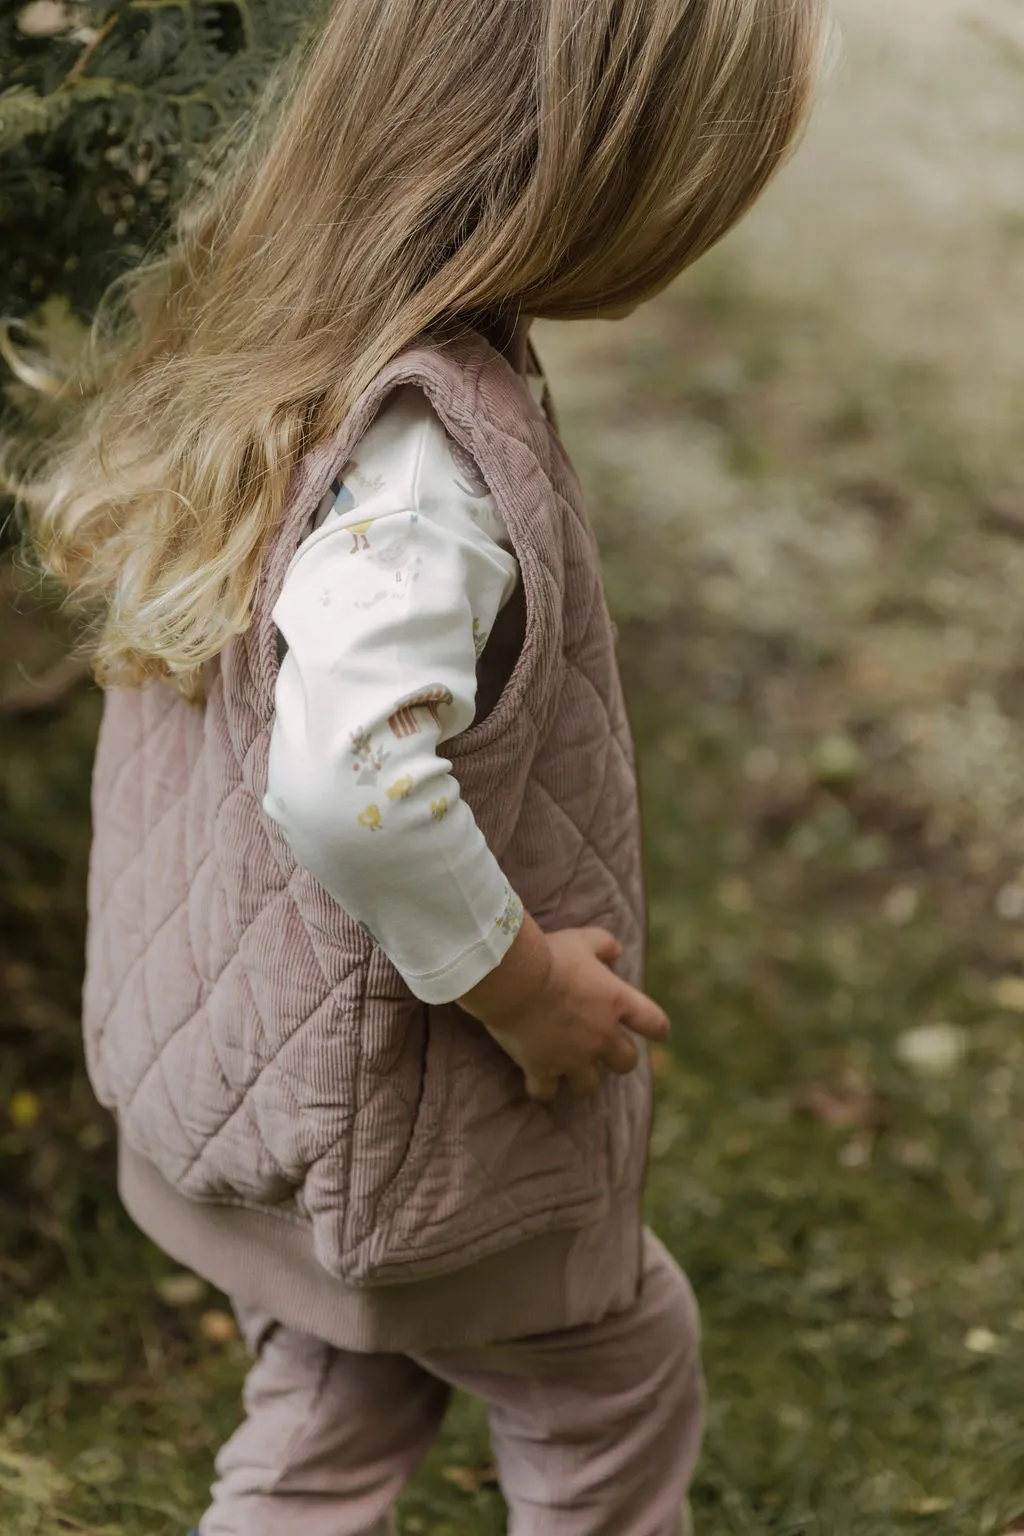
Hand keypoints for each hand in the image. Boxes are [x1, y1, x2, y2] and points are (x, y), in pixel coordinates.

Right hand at [459, 915, 669, 1100]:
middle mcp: (600, 1036)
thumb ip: (604, 944)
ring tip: (568, 1067)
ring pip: (588, 1085)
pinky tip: (536, 1077)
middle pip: (626, 1063)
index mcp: (616, 1003)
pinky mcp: (541, 1069)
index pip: (655, 1024)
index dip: (656, 1028)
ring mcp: (571, 1057)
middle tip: (601, 1048)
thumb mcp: (582, 940)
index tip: (651, 1029)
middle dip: (617, 1058)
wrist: (514, 979)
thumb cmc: (550, 955)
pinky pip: (545, 1091)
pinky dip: (541, 1086)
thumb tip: (617, 951)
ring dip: (581, 1077)